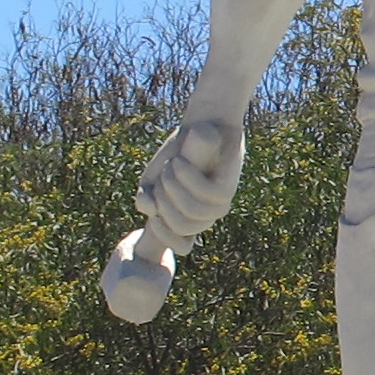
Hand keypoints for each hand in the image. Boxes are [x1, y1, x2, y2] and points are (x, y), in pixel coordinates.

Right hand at [138, 117, 246, 246]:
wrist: (201, 128)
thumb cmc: (177, 154)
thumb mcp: (153, 179)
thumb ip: (146, 199)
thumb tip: (151, 212)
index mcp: (188, 219)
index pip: (183, 247)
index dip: (164, 235)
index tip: (153, 215)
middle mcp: (207, 216)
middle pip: (180, 225)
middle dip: (163, 200)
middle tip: (165, 174)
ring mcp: (219, 205)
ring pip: (191, 210)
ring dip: (174, 185)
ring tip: (174, 164)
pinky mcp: (228, 189)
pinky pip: (203, 192)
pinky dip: (187, 174)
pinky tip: (182, 160)